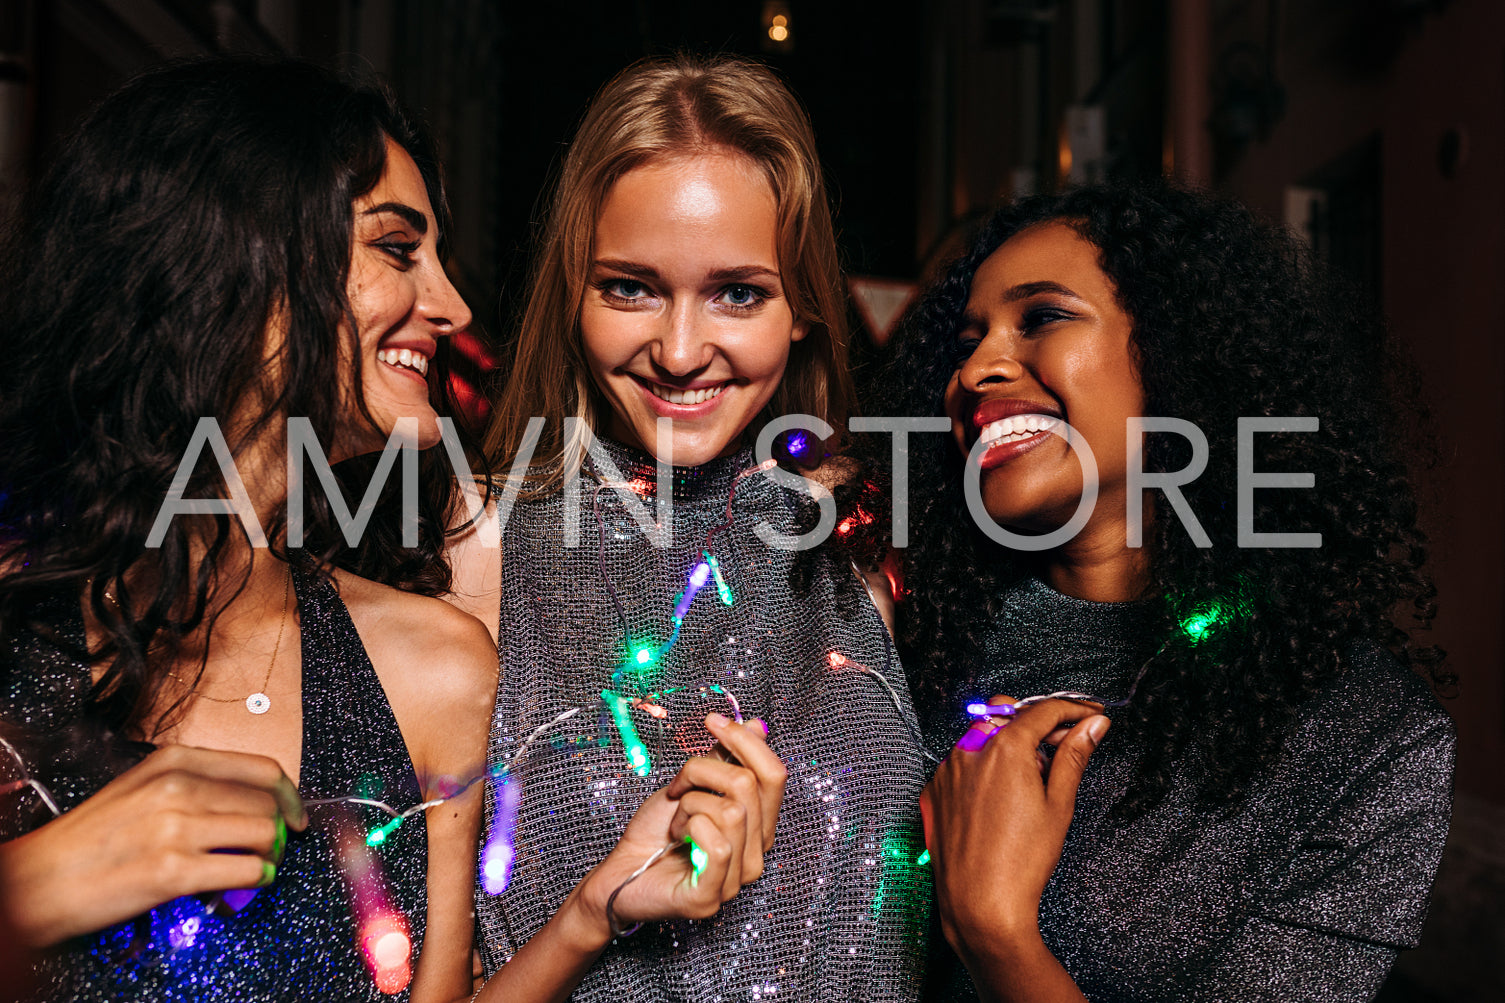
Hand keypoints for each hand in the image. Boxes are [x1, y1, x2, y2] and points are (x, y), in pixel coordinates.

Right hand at [0, 744, 305, 946]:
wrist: (38, 880)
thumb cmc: (92, 838)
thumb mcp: (143, 786)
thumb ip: (196, 784)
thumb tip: (256, 800)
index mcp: (175, 761)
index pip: (262, 769)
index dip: (289, 796)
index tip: (295, 816)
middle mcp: (179, 787)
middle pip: (268, 805)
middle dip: (277, 832)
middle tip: (267, 851)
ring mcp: (176, 827)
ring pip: (265, 835)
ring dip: (267, 857)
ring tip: (250, 868)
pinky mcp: (172, 870)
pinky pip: (247, 871)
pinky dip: (254, 881)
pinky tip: (237, 886)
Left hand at [574, 715, 786, 943]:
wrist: (620, 873)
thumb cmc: (656, 833)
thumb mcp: (692, 786)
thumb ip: (725, 761)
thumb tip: (757, 726)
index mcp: (757, 828)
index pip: (774, 775)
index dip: (746, 742)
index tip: (712, 721)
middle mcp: (755, 855)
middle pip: (749, 786)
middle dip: (702, 771)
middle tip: (677, 785)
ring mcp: (735, 880)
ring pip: (732, 813)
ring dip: (690, 805)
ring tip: (676, 821)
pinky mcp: (710, 898)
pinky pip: (718, 846)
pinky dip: (690, 828)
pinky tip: (678, 838)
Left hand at [920, 697, 1108, 961]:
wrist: (980, 904)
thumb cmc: (1021, 861)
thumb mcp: (1058, 804)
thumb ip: (1074, 755)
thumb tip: (1092, 726)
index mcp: (1004, 747)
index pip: (1043, 710)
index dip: (1072, 708)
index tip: (1089, 715)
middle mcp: (969, 750)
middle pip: (1008, 715)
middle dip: (1036, 725)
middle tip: (1062, 747)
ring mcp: (946, 770)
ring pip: (980, 737)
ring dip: (1006, 746)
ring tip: (1030, 783)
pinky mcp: (933, 791)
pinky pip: (959, 764)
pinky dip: (980, 768)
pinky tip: (998, 798)